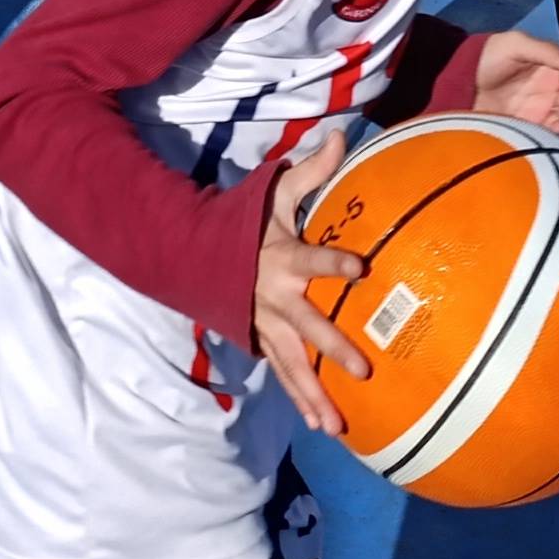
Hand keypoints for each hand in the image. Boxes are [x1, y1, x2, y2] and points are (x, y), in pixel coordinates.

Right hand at [252, 123, 371, 437]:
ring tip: (338, 425)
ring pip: (293, 365)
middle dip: (333, 348)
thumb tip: (342, 134)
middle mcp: (275, 297)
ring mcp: (266, 325)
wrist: (195, 254)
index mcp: (282, 257)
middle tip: (363, 368)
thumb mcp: (272, 192)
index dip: (334, 263)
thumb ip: (310, 170)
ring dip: (315, 395)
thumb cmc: (244, 221)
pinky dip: (300, 400)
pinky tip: (320, 424)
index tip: (360, 267)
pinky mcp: (261, 341)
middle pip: (308, 327)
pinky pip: (283, 374)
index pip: (313, 259)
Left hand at [470, 30, 558, 133]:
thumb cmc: (491, 55)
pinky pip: (552, 134)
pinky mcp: (532, 126)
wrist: (462, 80)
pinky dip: (557, 136)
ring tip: (557, 123)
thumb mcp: (516, 45)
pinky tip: (549, 133)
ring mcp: (543, 109)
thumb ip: (546, 52)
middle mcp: (554, 89)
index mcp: (555, 67)